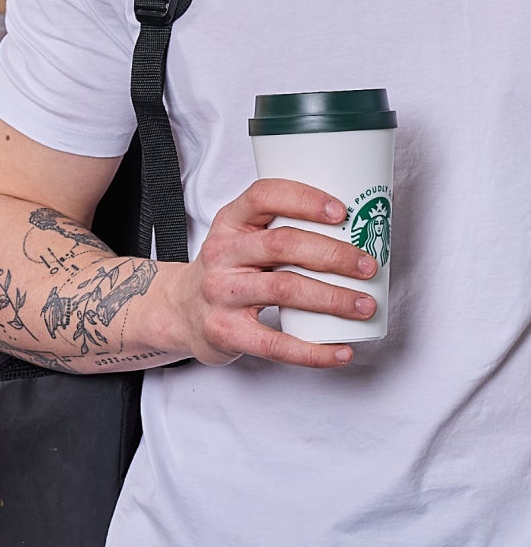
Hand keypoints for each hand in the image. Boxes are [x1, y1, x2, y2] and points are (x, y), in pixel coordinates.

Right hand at [165, 179, 377, 367]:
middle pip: (282, 245)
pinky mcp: (226, 332)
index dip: (304, 200)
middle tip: (367, 265)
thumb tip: (355, 231)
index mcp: (229, 223)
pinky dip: (313, 351)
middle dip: (333, 254)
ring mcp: (222, 294)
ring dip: (333, 298)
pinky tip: (340, 351)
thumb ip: (279, 228)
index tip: (342, 212)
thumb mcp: (239, 238)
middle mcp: (222, 254)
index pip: (263, 196)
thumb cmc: (227, 271)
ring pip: (284, 289)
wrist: (179, 311)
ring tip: (364, 304)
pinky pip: (275, 343)